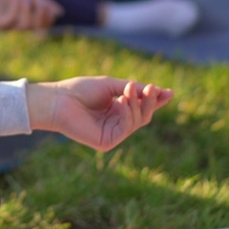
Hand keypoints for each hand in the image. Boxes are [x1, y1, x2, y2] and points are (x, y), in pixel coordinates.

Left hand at [0, 0, 63, 29]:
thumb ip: (42, 2)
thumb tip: (60, 12)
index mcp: (29, 20)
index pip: (44, 24)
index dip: (48, 16)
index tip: (45, 3)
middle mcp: (20, 26)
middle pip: (36, 27)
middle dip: (40, 14)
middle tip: (37, 1)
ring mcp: (9, 27)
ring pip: (25, 25)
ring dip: (27, 9)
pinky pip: (12, 20)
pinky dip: (16, 8)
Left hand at [26, 77, 172, 151]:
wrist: (58, 100)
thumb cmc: (80, 90)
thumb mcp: (110, 85)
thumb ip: (132, 90)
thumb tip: (157, 90)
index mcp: (117, 109)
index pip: (141, 106)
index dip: (155, 100)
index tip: (169, 92)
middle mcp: (116, 123)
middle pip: (143, 116)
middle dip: (150, 102)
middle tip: (152, 88)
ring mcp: (113, 134)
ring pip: (137, 122)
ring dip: (137, 105)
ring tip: (129, 90)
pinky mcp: (107, 142)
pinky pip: (126, 128)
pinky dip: (128, 114)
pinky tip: (123, 101)